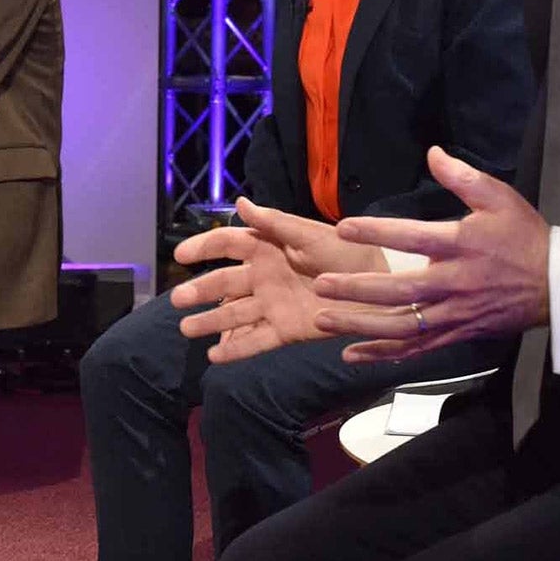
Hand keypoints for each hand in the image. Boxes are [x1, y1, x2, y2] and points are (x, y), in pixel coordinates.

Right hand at [167, 197, 383, 362]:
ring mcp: (273, 305)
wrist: (382, 286)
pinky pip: (256, 340)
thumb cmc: (349, 251)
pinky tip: (215, 357)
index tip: (181, 256)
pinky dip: (236, 349)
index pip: (228, 245)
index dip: (203, 247)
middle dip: (200, 290)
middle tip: (178, 300)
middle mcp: (265, 276)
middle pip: (224, 283)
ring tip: (187, 329)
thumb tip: (241, 203)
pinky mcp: (286, 330)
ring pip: (234, 314)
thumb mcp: (312, 234)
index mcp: (269, 247)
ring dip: (210, 322)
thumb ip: (276, 222)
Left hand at [313, 146, 550, 360]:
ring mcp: (454, 313)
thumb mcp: (499, 198)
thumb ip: (463, 176)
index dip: (377, 232)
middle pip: (400, 291)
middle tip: (322, 285)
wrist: (557, 285)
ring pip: (402, 326)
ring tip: (324, 320)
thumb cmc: (524, 237)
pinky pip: (416, 348)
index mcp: (461, 245)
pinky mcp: (457, 333)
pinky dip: (384, 353)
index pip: (412, 237)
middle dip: (357, 290)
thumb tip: (432, 153)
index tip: (343, 228)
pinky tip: (353, 353)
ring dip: (361, 325)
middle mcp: (454, 283)